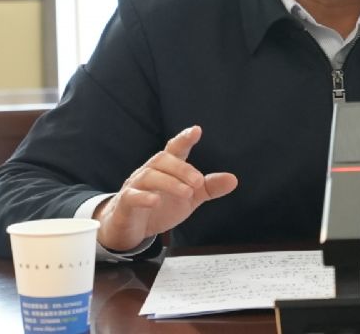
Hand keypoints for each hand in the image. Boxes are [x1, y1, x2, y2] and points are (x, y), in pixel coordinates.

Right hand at [93, 126, 237, 250]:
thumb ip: (208, 188)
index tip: (197, 130)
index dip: (184, 139)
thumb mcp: (189, 198)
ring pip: (148, 175)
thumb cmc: (161, 206)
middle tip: (198, 182)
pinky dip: (143, 197)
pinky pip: (131, 195)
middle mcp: (150, 172)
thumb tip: (234, 179)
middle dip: (182, 168)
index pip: (175, 148)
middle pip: (163, 159)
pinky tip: (155, 201)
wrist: (132, 229)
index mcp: (166, 168)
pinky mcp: (125, 203)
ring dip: (169, 182)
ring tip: (187, 194)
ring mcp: (135, 186)